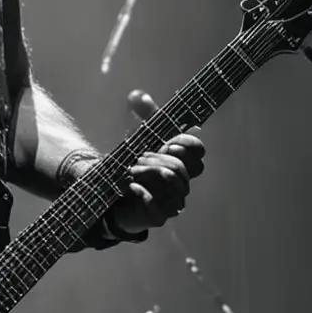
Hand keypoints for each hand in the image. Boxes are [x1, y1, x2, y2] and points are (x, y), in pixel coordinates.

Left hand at [109, 90, 205, 237]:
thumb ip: (141, 118)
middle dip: (160, 158)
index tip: (169, 141)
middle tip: (139, 156)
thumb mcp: (136, 138)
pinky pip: (160, 206)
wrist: (113, 195)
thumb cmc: (130, 165)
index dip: (188, 145)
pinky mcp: (160, 216)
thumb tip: (137, 96)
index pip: (198, 153)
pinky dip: (143, 193)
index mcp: (180, 161)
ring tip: (131, 169)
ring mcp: (173, 201)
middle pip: (184, 167)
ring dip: (150, 173)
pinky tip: (129, 185)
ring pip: (175, 184)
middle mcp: (181, 181)